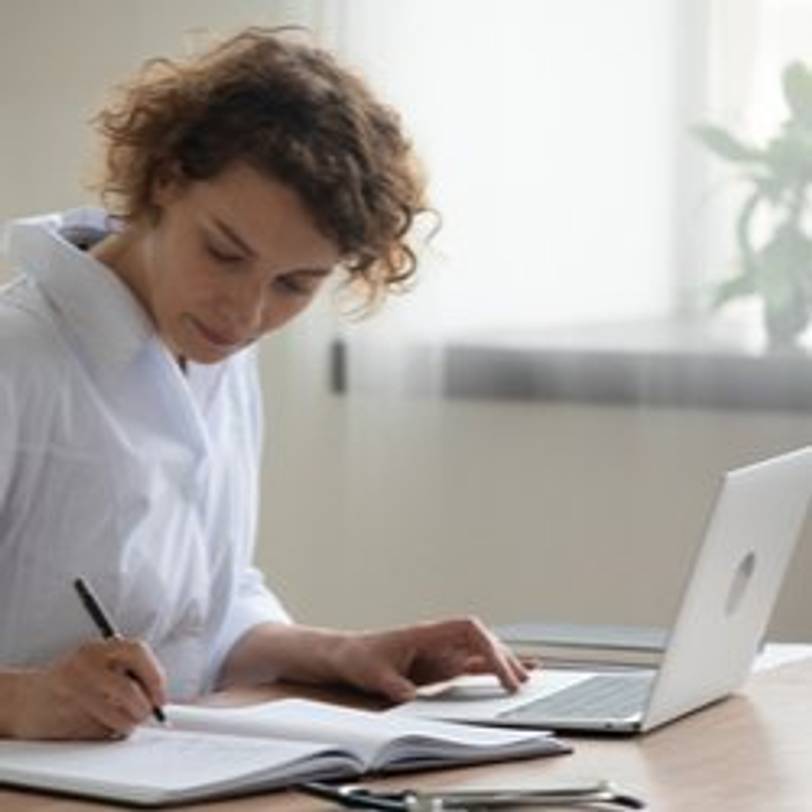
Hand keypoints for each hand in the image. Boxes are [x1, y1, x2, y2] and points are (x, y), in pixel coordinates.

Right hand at [8, 638, 166, 739]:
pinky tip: (99, 724)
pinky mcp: (66, 720)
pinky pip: (102, 732)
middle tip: (146, 714)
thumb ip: (128, 669)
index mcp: (96, 648)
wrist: (25, 699)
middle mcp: (84, 667)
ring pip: (118, 716)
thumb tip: (161, 695)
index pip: (138, 652)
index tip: (161, 696)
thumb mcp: (98, 662)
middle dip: (144, 708)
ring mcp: (73, 694)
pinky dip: (109, 733)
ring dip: (128, 724)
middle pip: (129, 690)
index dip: (155, 676)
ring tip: (124, 721)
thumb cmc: (73, 680)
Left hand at [332, 616, 529, 702]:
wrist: (348, 656)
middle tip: (519, 683)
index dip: (488, 645)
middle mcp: (439, 640)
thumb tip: (410, 696)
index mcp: (426, 634)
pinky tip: (511, 676)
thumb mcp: (373, 674)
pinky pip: (473, 665)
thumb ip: (392, 684)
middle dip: (503, 657)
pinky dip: (493, 669)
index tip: (500, 669)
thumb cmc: (360, 657)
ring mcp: (442, 652)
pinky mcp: (441, 666)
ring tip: (525, 679)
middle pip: (482, 639)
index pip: (468, 629)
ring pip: (482, 651)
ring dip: (503, 662)